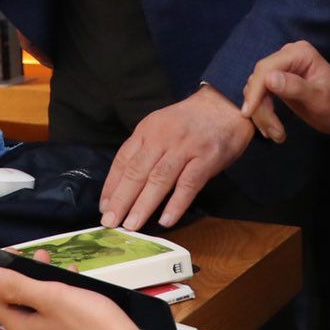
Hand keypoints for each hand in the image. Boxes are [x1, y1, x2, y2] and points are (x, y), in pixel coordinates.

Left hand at [0, 262, 158, 329]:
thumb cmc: (91, 325)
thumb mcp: (51, 297)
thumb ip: (17, 285)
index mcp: (22, 328)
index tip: (0, 252)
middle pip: (15, 301)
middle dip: (20, 273)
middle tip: (30, 253)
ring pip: (37, 304)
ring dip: (40, 280)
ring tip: (50, 260)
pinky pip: (54, 310)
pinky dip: (58, 291)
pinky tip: (72, 279)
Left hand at [100, 87, 252, 230]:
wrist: (224, 104)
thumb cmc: (190, 122)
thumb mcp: (160, 126)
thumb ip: (145, 150)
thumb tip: (125, 185)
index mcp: (147, 130)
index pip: (123, 160)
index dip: (112, 185)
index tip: (104, 207)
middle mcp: (162, 137)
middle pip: (137, 171)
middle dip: (122, 199)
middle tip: (110, 222)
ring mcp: (185, 148)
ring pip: (159, 179)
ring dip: (143, 204)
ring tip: (132, 225)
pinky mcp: (206, 158)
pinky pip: (188, 184)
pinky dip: (176, 203)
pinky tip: (166, 220)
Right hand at [239, 40, 329, 143]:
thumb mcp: (320, 99)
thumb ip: (296, 88)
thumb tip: (269, 79)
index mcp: (299, 53)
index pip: (267, 68)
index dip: (255, 90)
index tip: (248, 112)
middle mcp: (288, 56)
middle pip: (259, 79)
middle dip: (260, 107)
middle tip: (272, 133)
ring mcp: (282, 68)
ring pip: (256, 90)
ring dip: (262, 114)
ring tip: (277, 135)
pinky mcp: (278, 82)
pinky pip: (260, 96)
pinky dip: (263, 113)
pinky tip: (271, 130)